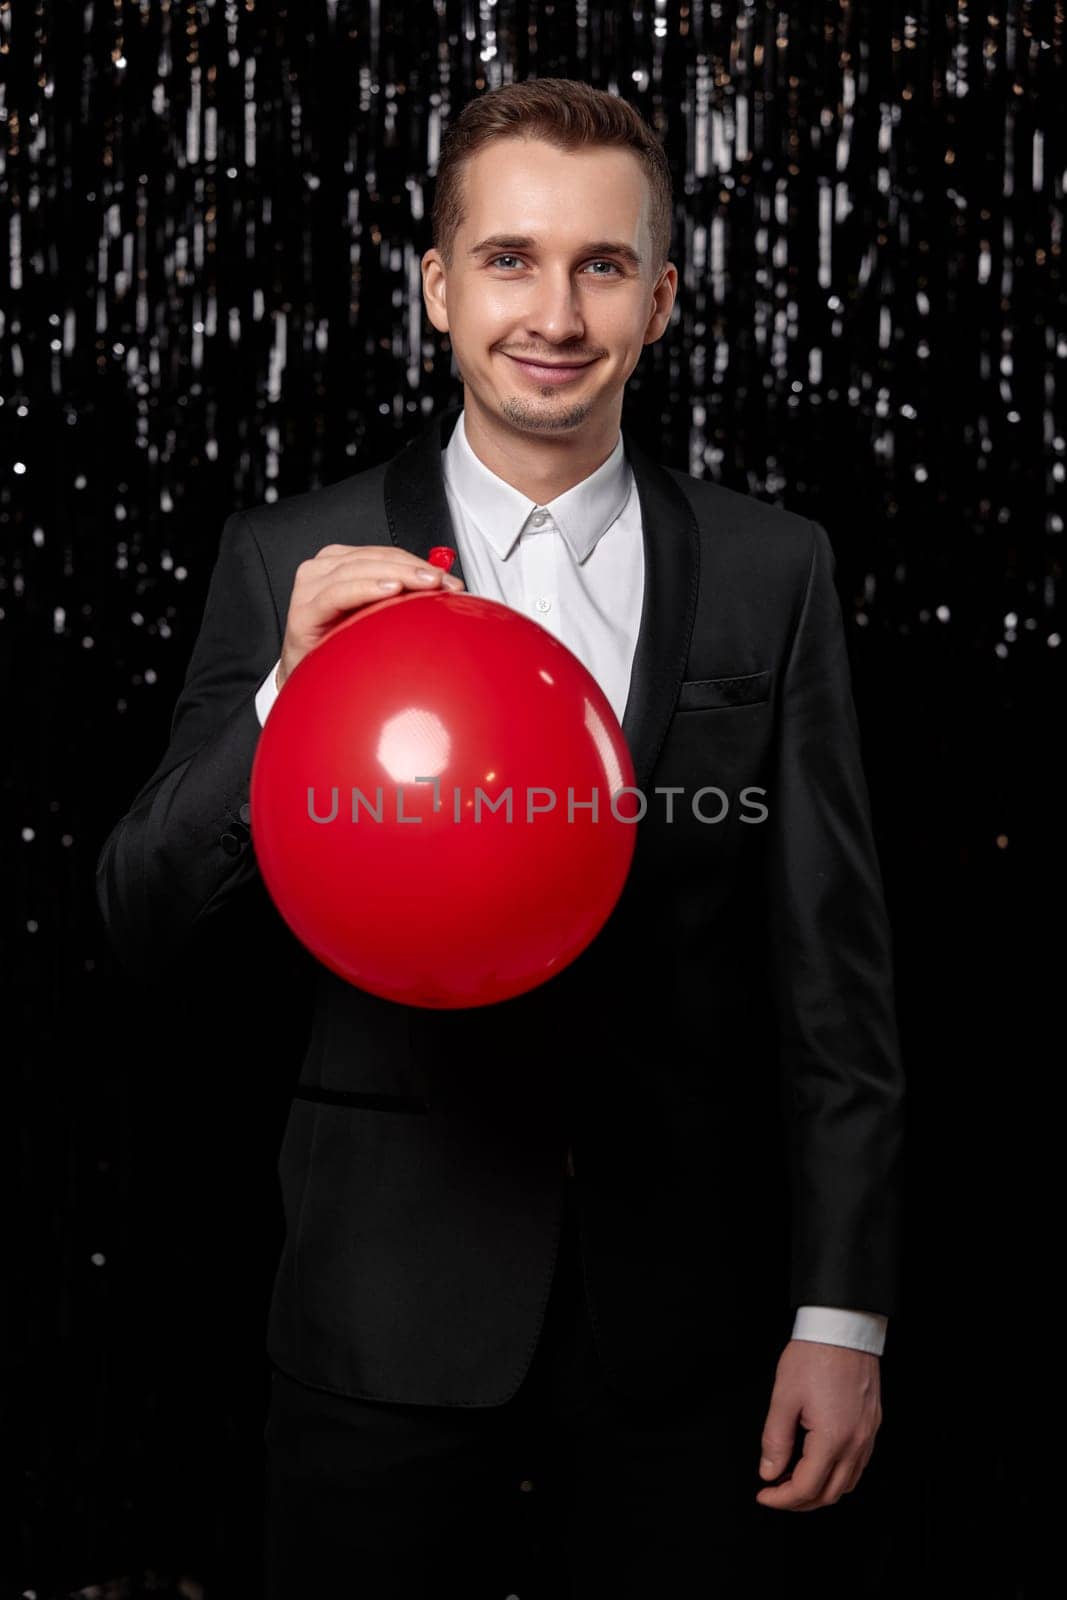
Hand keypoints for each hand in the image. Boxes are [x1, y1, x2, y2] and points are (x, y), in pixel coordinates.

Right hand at [278, 544, 464, 687]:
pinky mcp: (303, 610)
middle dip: (413, 569)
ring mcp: (310, 587)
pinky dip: (366, 589)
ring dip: (397, 575)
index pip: (384, 554)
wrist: (306, 674)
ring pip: (359, 570)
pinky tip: (389, 590)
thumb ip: (397, 592)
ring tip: (424, 584)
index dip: (417, 562)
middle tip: (442, 582)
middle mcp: (322, 569)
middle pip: (374, 559)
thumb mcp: (372, 611)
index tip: (447, 578)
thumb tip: (441, 585)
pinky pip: (338, 594)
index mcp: (339, 563)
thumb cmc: (337, 641)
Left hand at [754, 1338, 882, 1510]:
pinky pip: (858, 1465)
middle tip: (777, 1493)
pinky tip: (820, 1464)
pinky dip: (838, 1475)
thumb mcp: (784, 1396)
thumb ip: (775, 1440)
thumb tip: (770, 1472)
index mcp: (832, 1439)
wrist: (843, 1326)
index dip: (781, 1498)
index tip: (764, 1494)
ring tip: (795, 1481)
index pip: (806, 1487)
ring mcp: (868, 1435)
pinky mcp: (872, 1425)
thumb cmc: (814, 1354)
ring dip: (820, 1491)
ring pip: (847, 1484)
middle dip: (800, 1502)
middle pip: (829, 1494)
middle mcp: (856, 1443)